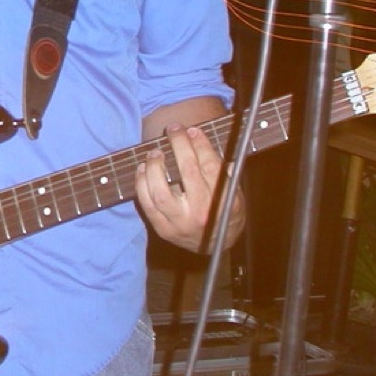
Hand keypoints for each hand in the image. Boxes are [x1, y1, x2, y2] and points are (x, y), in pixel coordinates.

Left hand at [135, 122, 244, 252]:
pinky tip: (143, 168)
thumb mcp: (234, 192)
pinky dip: (141, 183)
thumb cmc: (225, 211)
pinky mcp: (163, 229)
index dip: (200, 145)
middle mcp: (201, 213)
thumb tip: (203, 142)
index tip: (193, 130)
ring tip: (155, 152)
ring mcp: (179, 223)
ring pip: (161, 191)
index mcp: (223, 202)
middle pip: (187, 172)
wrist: (215, 245)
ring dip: (155, 166)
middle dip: (179, 145)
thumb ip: (224, 171)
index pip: (211, 167)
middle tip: (174, 130)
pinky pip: (147, 204)